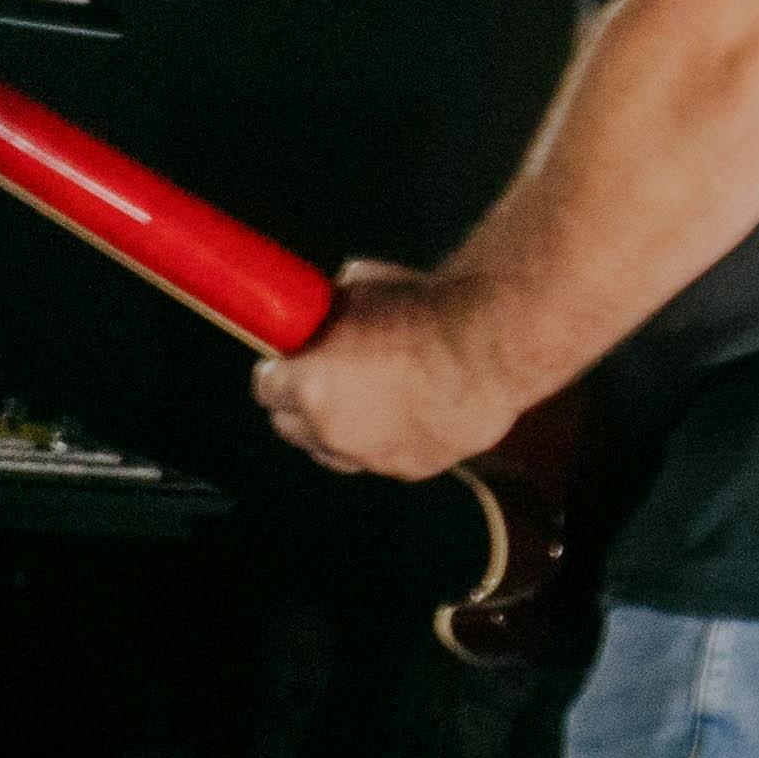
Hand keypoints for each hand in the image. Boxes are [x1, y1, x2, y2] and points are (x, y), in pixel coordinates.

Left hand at [254, 261, 523, 480]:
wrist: (492, 342)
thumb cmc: (432, 313)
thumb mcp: (367, 290)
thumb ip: (337, 307)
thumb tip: (335, 299)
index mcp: (307, 384)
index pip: (266, 388)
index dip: (279, 372)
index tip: (290, 362)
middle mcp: (329, 428)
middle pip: (290, 427)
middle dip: (300, 405)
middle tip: (323, 382)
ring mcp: (370, 454)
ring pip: (332, 453)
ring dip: (338, 432)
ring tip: (365, 405)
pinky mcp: (412, 467)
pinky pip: (384, 459)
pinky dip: (389, 441)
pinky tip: (408, 416)